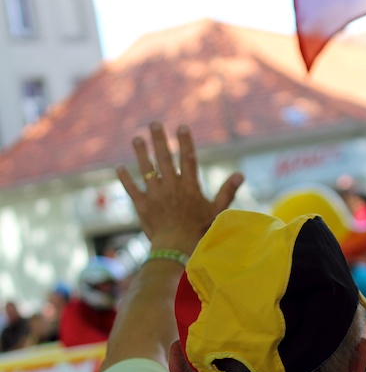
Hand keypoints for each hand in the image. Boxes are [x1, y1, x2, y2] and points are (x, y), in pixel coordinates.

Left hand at [116, 121, 242, 254]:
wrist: (176, 248)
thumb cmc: (199, 232)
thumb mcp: (217, 212)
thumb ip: (227, 192)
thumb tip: (240, 175)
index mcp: (189, 186)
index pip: (187, 158)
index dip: (185, 141)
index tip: (181, 126)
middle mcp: (171, 186)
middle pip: (164, 158)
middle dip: (159, 139)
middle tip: (154, 123)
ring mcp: (154, 195)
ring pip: (146, 169)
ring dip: (141, 153)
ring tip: (137, 139)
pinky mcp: (142, 206)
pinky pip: (131, 189)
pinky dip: (125, 179)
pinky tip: (120, 168)